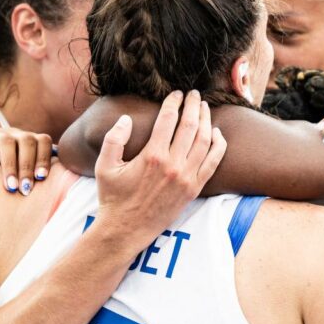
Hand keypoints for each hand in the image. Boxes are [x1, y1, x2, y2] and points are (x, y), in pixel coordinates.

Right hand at [0, 127, 53, 197]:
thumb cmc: (6, 159)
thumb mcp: (21, 160)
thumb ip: (38, 168)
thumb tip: (63, 186)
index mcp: (27, 138)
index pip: (43, 141)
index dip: (44, 157)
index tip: (42, 178)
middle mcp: (12, 134)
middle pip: (26, 142)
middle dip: (28, 166)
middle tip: (26, 189)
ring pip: (5, 145)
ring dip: (10, 167)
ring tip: (11, 189)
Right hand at [93, 90, 225, 246]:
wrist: (126, 230)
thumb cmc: (113, 197)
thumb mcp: (105, 166)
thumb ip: (114, 139)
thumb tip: (127, 119)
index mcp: (151, 156)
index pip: (168, 119)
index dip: (173, 102)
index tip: (176, 93)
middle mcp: (172, 165)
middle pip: (190, 125)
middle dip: (194, 105)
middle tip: (195, 94)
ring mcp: (186, 178)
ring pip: (204, 141)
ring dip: (207, 121)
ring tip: (205, 108)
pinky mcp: (194, 189)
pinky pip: (213, 163)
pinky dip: (218, 146)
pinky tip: (217, 134)